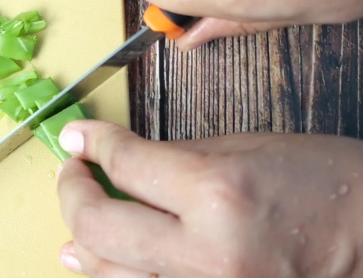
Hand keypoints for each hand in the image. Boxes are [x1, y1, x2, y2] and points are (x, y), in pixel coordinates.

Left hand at [55, 120, 362, 276]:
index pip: (125, 163)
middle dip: (71, 191)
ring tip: (72, 224)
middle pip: (98, 225)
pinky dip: (112, 275)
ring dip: (81, 241)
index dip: (92, 143)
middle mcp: (206, 253)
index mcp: (219, 195)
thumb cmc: (329, 189)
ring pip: (109, 274)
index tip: (78, 137)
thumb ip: (176, 157)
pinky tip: (95, 262)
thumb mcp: (251, 150)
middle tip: (72, 173)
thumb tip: (119, 160)